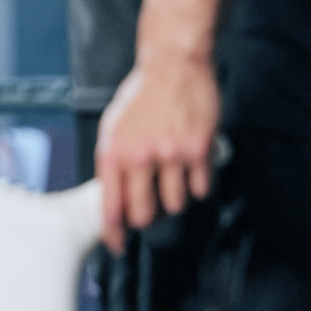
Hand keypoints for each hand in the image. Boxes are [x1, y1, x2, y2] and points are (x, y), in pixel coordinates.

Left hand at [94, 52, 220, 253]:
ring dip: (175, 197)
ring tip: (174, 174)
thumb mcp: (113, 127)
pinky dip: (197, 182)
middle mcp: (140, 156)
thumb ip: (113, 164)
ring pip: (175, 205)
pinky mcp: (198, 151)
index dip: (114, 233)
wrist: (172, 65)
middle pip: (144, 215)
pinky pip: (200, 188)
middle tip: (153, 205)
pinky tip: (192, 164)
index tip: (118, 245)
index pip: (110, 207)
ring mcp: (170, 155)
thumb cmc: (141, 96)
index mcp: (113, 152)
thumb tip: (115, 202)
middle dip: (149, 218)